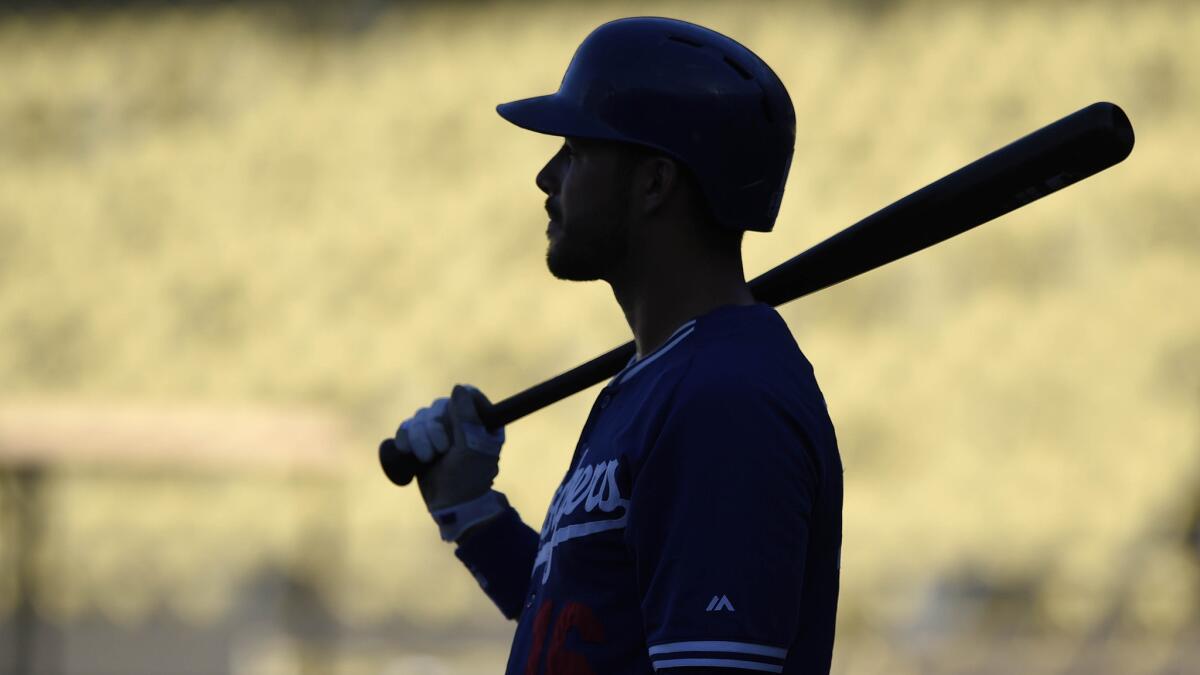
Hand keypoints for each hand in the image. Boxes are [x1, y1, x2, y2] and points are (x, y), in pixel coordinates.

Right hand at [393, 384, 504, 512]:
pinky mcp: (419, 443)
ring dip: (419, 438)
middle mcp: (460, 423)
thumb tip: (458, 388)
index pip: (469, 395)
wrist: (451, 506)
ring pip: (419, 417)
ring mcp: (438, 433)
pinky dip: (405, 439)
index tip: (454, 422)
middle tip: (440, 450)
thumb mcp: (473, 446)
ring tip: (426, 459)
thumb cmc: (469, 478)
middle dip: (433, 429)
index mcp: (481, 421)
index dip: (458, 404)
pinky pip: (405, 428)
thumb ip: (466, 417)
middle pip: (438, 406)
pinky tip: (410, 453)